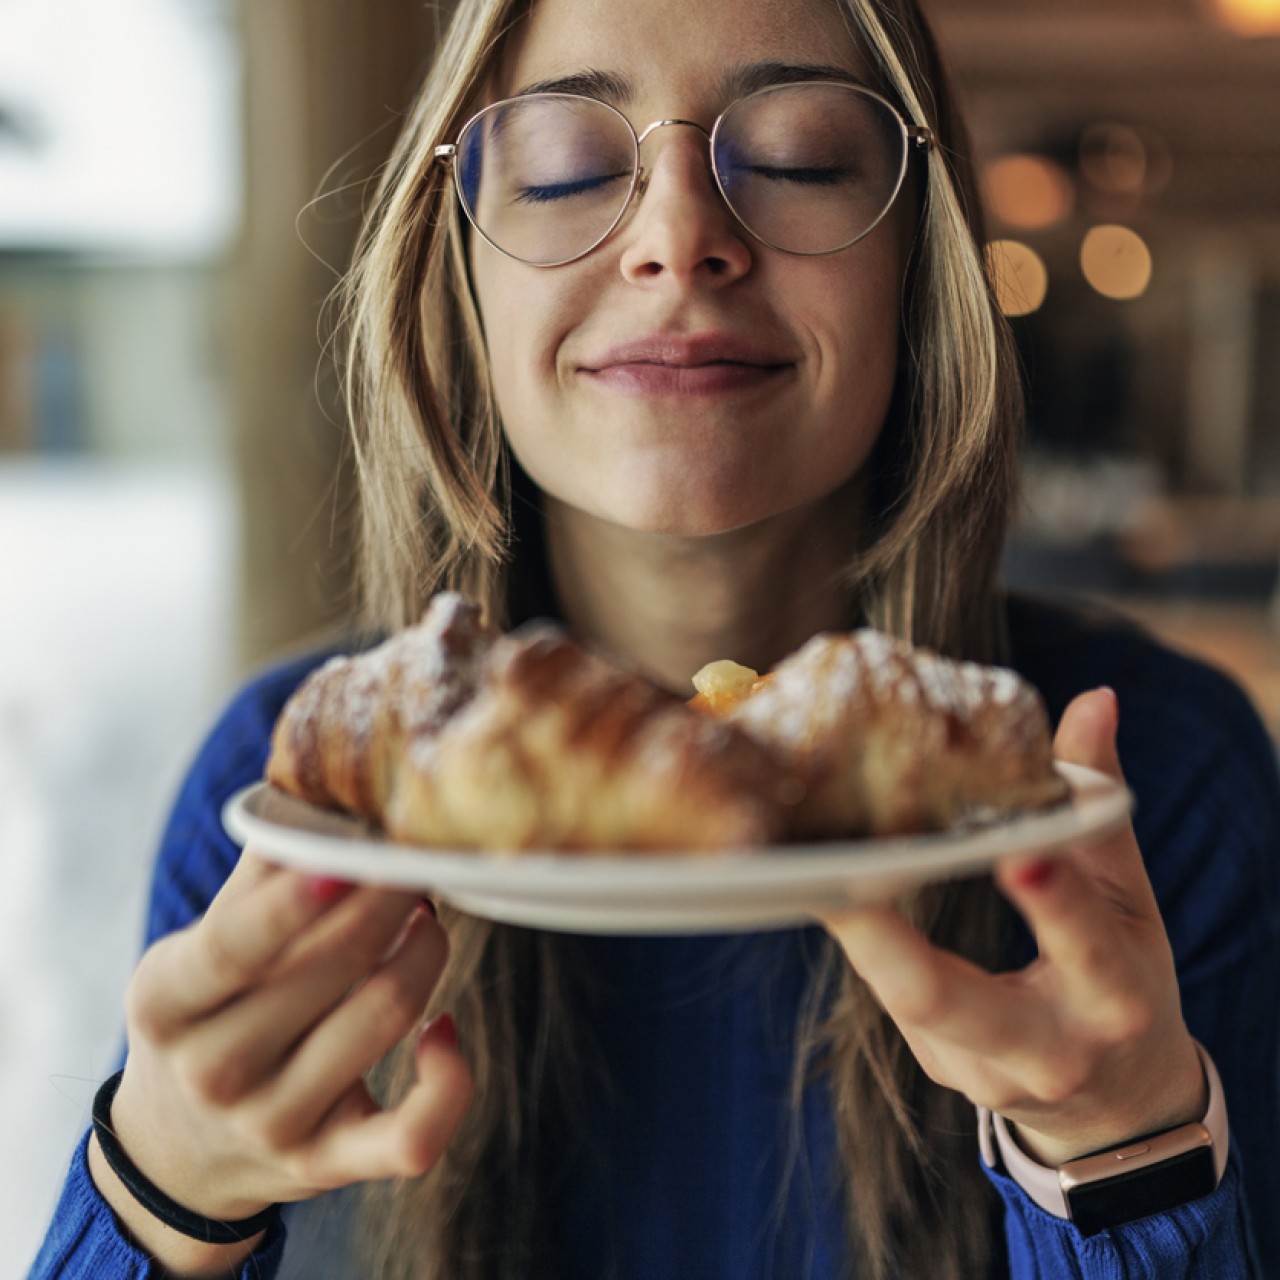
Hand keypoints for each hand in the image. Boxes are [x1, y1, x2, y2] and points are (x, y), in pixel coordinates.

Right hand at [90, 852, 471, 1269]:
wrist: (179, 1150)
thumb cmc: (205, 1015)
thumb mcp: (196, 948)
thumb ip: (258, 876)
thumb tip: (321, 791)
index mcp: (166, 1002)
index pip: (233, 947)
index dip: (293, 904)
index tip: (349, 861)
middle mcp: (214, 1071)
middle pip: (336, 969)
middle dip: (392, 901)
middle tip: (412, 863)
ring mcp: (274, 1124)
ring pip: (386, 1018)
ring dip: (426, 951)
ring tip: (426, 918)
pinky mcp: (329, 1165)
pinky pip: (414, 1133)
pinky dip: (449, 1079)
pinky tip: (445, 1028)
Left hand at [819, 688, 1204, 1166]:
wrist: (1119, 1100)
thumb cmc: (1124, 977)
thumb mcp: (1129, 901)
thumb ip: (1101, 807)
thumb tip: (1095, 700)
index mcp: (1115, 998)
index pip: (1087, 947)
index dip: (1055, 901)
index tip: (1020, 849)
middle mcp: (1048, 1051)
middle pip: (952, 1002)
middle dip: (889, 944)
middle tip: (833, 876)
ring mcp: (982, 1073)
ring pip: (903, 1002)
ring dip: (854, 931)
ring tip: (801, 861)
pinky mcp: (939, 1068)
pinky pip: (892, 999)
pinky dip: (863, 939)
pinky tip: (825, 883)